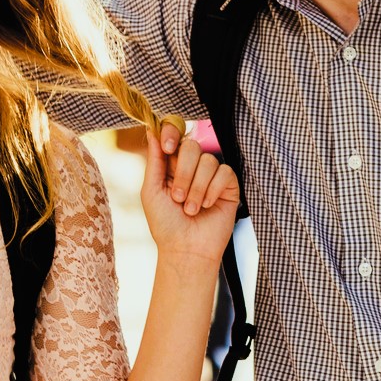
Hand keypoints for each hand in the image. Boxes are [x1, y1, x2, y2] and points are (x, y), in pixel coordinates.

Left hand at [139, 125, 237, 264]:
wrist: (186, 249)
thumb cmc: (166, 224)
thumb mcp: (151, 191)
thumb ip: (154, 161)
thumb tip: (152, 131)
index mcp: (172, 165)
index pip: (175, 136)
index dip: (172, 133)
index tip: (166, 147)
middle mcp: (192, 167)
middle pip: (192, 146)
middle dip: (183, 172)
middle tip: (178, 197)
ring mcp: (212, 176)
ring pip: (209, 161)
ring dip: (196, 188)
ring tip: (191, 209)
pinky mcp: (229, 186)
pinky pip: (225, 173)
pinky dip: (213, 190)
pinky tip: (207, 205)